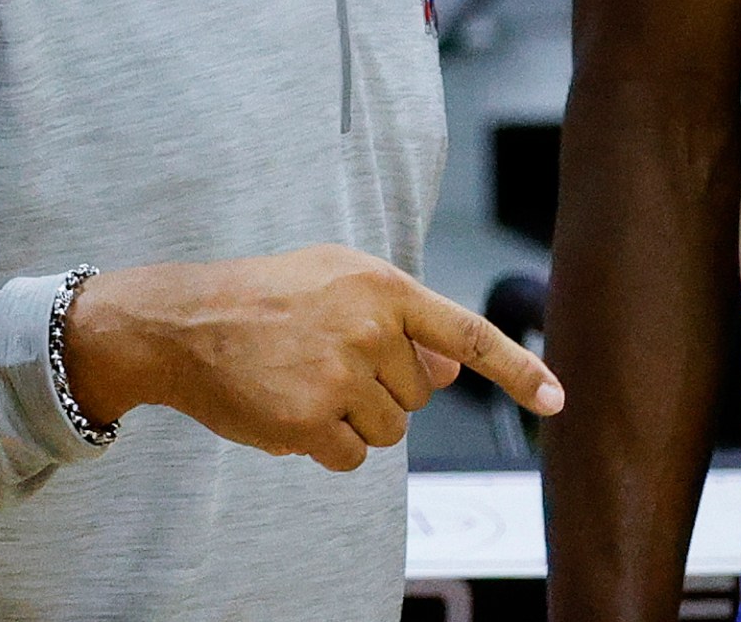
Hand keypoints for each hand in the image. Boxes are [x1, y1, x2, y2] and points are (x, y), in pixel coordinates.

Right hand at [65, 245, 563, 471]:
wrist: (184, 322)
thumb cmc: (266, 298)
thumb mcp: (337, 282)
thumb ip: (402, 321)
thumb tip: (454, 372)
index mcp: (382, 287)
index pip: (466, 333)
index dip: (517, 369)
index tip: (557, 400)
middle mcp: (368, 328)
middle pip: (418, 396)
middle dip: (381, 389)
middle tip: (327, 360)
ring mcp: (339, 375)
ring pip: (390, 431)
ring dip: (354, 421)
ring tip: (305, 381)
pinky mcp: (309, 420)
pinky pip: (352, 458)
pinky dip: (326, 447)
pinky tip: (291, 410)